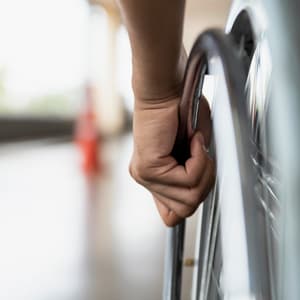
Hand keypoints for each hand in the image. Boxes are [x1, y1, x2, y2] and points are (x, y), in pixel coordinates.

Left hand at [130, 94, 214, 226]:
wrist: (168, 89)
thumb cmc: (182, 113)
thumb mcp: (194, 152)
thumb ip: (194, 177)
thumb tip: (199, 192)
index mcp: (155, 178)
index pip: (171, 216)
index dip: (192, 199)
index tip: (199, 173)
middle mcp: (146, 179)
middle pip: (185, 211)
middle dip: (204, 182)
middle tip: (201, 154)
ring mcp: (144, 175)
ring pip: (189, 198)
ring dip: (203, 170)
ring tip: (196, 145)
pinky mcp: (148, 167)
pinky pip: (187, 179)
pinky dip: (199, 159)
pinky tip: (192, 139)